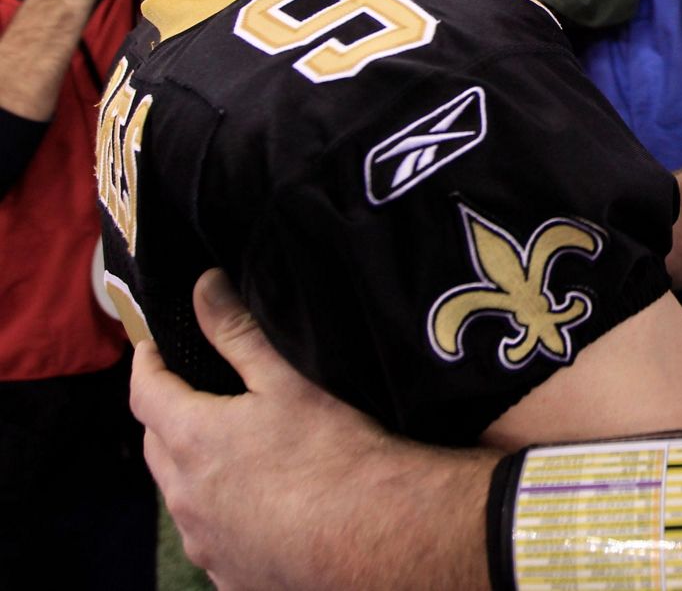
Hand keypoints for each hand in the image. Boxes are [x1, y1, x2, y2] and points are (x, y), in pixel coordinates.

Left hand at [132, 270, 417, 589]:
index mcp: (191, 439)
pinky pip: (207, 537)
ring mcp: (203, 542)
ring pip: (179, 495)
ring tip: (226, 450)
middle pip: (154, 446)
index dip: (145, 366)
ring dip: (189, 468)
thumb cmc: (330, 450)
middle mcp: (184, 497)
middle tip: (190, 393)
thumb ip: (236, 332)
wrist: (371, 533)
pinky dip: (217, 513)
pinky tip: (254, 505)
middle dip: (164, 415)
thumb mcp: (284, 380)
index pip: (145, 393)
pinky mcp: (228, 575)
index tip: (151, 350)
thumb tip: (203, 286)